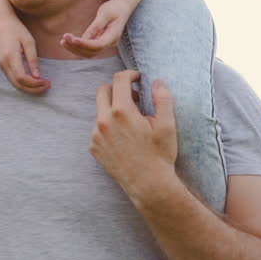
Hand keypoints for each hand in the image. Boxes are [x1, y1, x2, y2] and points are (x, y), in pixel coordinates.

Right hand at [0, 17, 49, 94]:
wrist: (1, 23)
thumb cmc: (17, 30)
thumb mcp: (29, 42)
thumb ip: (33, 60)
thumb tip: (37, 76)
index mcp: (11, 57)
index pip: (22, 78)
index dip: (35, 84)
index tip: (47, 82)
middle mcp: (4, 64)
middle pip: (18, 85)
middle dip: (33, 89)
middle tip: (47, 86)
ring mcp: (1, 65)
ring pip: (14, 84)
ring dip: (28, 88)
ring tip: (42, 84)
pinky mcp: (2, 65)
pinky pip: (12, 79)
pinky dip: (23, 83)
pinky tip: (33, 80)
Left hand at [62, 0, 132, 56]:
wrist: (121, 7)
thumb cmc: (114, 8)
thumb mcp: (106, 13)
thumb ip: (96, 26)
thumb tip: (85, 37)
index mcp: (113, 36)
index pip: (98, 45)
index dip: (85, 44)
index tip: (72, 39)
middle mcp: (110, 43)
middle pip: (92, 52)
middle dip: (77, 47)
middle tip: (64, 39)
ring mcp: (105, 44)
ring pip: (89, 53)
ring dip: (75, 49)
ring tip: (62, 41)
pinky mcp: (99, 42)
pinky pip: (88, 48)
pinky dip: (77, 47)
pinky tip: (67, 41)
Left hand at [90, 71, 178, 202]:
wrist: (148, 185)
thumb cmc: (160, 155)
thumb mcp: (167, 125)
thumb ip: (162, 99)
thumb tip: (157, 82)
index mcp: (122, 111)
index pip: (119, 80)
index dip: (129, 74)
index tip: (137, 77)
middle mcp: (104, 120)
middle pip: (103, 91)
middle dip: (116, 88)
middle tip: (133, 96)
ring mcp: (96, 134)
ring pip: (100, 111)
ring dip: (113, 109)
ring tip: (132, 121)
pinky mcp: (93, 147)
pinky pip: (98, 129)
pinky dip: (109, 126)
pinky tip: (124, 137)